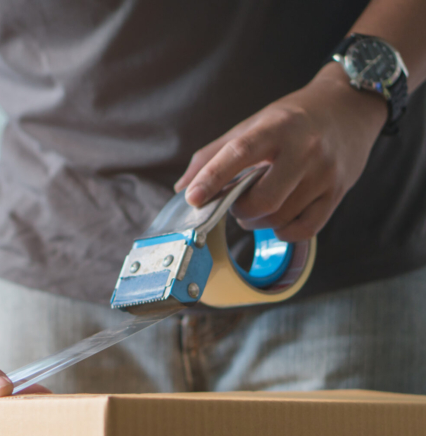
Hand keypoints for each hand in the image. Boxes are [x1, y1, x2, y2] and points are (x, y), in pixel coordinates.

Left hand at [174, 63, 387, 241]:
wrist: (350, 106)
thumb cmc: (293, 118)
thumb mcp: (252, 125)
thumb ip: (213, 155)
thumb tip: (182, 188)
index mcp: (275, 128)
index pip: (239, 154)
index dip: (212, 178)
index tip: (192, 197)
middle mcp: (304, 149)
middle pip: (262, 200)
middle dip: (240, 210)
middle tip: (237, 202)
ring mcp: (324, 173)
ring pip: (280, 218)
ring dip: (259, 222)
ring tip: (258, 205)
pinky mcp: (338, 192)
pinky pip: (304, 229)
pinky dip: (284, 232)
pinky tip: (279, 218)